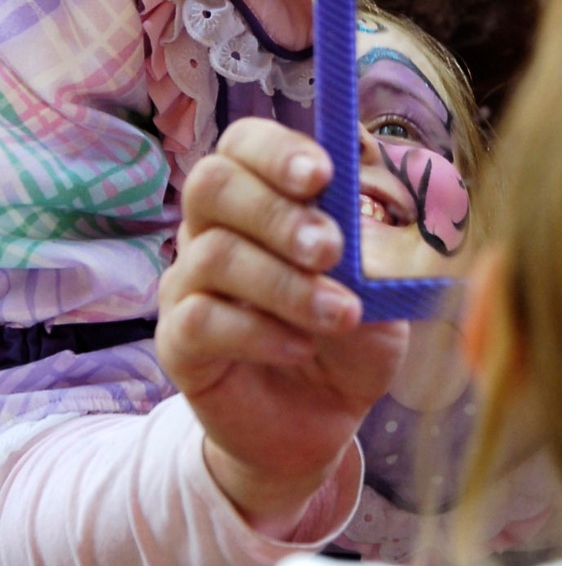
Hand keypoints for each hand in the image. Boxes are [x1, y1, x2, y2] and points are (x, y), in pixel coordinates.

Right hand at [157, 119, 407, 534]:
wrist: (322, 421)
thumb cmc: (350, 338)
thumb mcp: (380, 286)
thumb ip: (372, 236)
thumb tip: (368, 171)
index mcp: (260, 197)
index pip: (245, 144)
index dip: (278, 149)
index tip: (323, 174)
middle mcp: (212, 229)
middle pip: (213, 184)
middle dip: (277, 211)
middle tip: (331, 249)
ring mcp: (188, 284)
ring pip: (214, 254)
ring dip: (285, 283)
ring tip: (340, 314)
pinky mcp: (177, 342)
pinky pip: (201, 319)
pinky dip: (258, 330)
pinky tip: (299, 346)